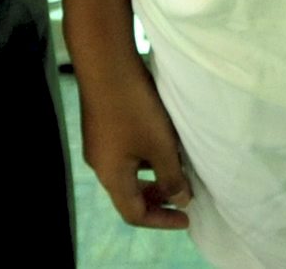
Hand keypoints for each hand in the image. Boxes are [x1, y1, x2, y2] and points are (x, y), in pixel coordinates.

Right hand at [73, 51, 195, 229]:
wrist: (106, 63)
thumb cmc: (135, 109)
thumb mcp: (160, 146)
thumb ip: (172, 177)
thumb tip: (180, 201)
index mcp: (112, 176)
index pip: (134, 214)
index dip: (161, 220)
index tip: (187, 217)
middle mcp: (100, 164)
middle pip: (128, 194)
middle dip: (157, 199)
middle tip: (183, 195)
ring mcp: (98, 143)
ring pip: (128, 172)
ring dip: (152, 176)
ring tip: (177, 168)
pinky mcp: (101, 124)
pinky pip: (125, 153)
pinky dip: (144, 157)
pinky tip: (161, 142)